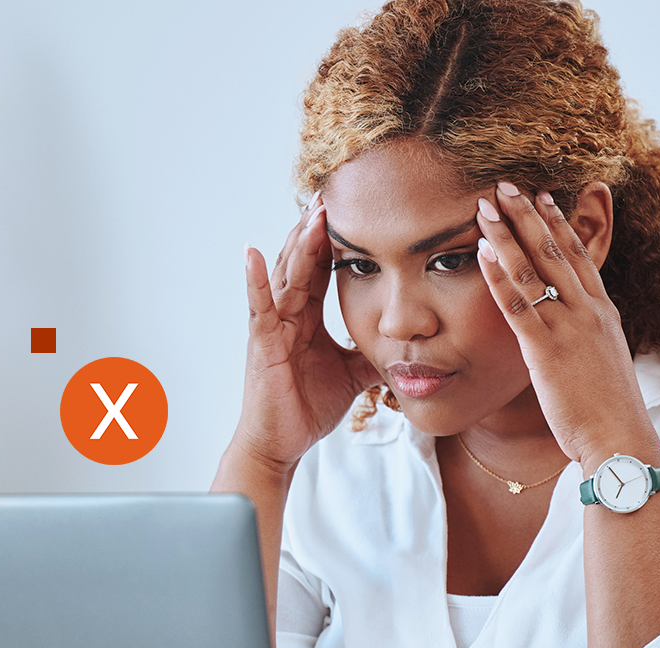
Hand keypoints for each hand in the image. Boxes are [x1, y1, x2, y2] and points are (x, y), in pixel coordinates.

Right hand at [231, 197, 379, 473]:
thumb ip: (373, 354)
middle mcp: (287, 315)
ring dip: (298, 242)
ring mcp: (272, 326)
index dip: (336, 241)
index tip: (354, 210)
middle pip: (304, 261)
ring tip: (311, 211)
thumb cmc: (306, 408)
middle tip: (336, 192)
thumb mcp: (352, 375)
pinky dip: (254, 280)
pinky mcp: (261, 343)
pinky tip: (251, 253)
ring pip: (286, 275)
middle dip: (319, 229)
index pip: (322, 269)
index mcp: (307, 318)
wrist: (280, 444)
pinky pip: (259, 306)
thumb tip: (408, 344)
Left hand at [474, 183, 659, 465]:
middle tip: (507, 183)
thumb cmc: (610, 412)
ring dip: (507, 233)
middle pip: (555, 250)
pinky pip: (518, 304)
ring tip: (486, 204)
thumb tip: (575, 334)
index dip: (559, 224)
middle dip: (529, 214)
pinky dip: (499, 275)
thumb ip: (587, 339)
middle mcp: (588, 311)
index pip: (580, 255)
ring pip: (534, 268)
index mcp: (603, 313)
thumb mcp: (603, 363)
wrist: (621, 440)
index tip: (544, 196)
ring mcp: (569, 327)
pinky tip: (481, 252)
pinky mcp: (546, 349)